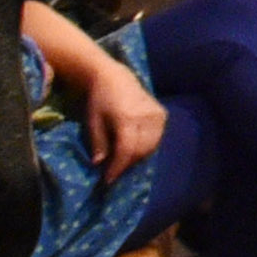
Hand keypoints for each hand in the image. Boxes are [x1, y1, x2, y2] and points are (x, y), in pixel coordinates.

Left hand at [80, 59, 167, 174]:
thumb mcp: (93, 122)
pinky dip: (146, 146)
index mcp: (127, 118)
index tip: (108, 180)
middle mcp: (146, 116)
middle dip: (128, 164)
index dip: (118, 167)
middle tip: (114, 171)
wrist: (114, 77)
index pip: (127, 150)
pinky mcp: (162, 114)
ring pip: (152, 146)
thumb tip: (100, 164)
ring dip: (138, 157)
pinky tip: (134, 147)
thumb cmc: (99, 100)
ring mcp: (157, 115)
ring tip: (124, 160)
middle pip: (141, 151)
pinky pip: (157, 138)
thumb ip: (98, 143)